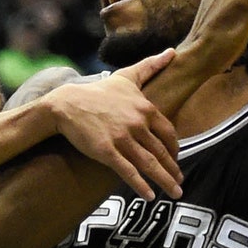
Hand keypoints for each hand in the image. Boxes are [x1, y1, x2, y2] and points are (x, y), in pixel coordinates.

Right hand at [49, 49, 181, 199]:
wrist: (66, 104)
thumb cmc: (98, 92)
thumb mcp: (127, 76)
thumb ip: (151, 65)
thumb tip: (171, 52)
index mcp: (145, 109)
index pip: (169, 133)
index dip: (175, 149)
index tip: (176, 159)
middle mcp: (137, 124)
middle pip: (162, 151)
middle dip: (173, 169)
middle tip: (180, 182)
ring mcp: (122, 139)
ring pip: (149, 164)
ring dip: (165, 180)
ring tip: (175, 193)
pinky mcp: (107, 152)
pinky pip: (128, 172)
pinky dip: (141, 185)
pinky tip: (150, 196)